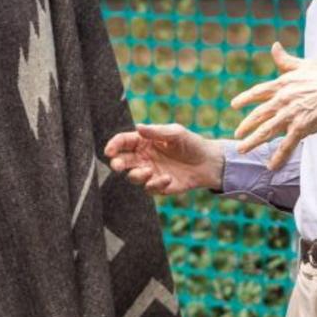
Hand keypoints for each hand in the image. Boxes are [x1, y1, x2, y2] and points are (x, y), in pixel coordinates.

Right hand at [104, 123, 223, 195]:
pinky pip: (149, 188)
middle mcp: (143, 157)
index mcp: (143, 142)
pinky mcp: (158, 186)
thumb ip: (156, 132)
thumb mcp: (175, 133)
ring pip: (133, 176)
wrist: (207, 163)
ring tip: (148, 171)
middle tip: (117, 165)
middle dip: (117, 163)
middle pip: (122, 161)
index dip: (114, 145)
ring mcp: (150, 172)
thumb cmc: (190, 143)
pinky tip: (167, 178)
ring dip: (136, 175)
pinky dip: (155, 184)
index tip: (109, 151)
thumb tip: (138, 127)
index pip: (123, 142)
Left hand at [231, 42, 316, 168]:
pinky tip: (271, 166)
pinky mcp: (301, 127)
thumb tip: (274, 46)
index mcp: (282, 84)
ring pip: (266, 131)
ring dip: (253, 142)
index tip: (234, 105)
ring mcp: (290, 114)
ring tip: (242, 149)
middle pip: (258, 115)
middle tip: (236, 134)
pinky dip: (278, 156)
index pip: (258, 92)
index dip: (244, 99)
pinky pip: (286, 145)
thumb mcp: (304, 64)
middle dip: (246, 125)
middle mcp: (282, 99)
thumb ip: (286, 60)